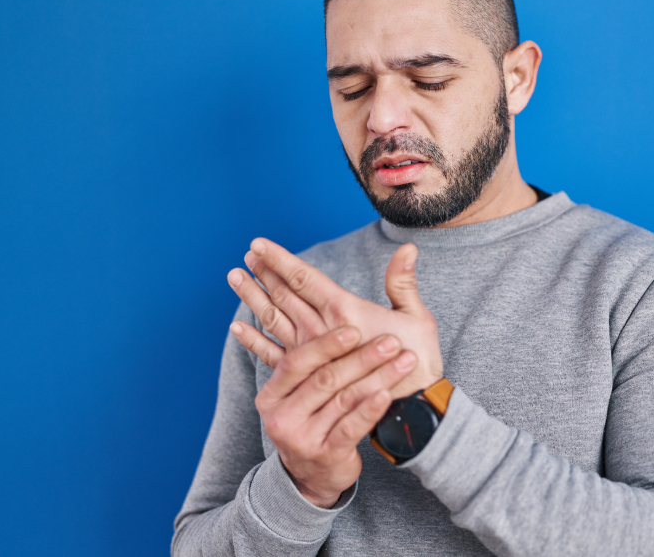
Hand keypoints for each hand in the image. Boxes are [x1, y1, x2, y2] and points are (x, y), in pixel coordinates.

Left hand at [227, 237, 442, 396]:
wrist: (410, 410)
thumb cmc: (418, 363)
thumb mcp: (417, 318)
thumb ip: (403, 282)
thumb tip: (407, 247)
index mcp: (345, 312)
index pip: (304, 279)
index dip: (280, 260)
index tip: (258, 244)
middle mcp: (322, 330)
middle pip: (285, 295)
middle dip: (265, 273)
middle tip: (247, 255)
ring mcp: (312, 354)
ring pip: (274, 320)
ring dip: (254, 298)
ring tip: (235, 277)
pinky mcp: (309, 375)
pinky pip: (272, 355)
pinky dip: (254, 340)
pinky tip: (237, 327)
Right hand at [228, 324, 417, 506]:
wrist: (311, 478)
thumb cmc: (312, 422)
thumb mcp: (298, 395)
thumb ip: (310, 362)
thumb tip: (319, 311)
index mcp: (272, 394)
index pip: (297, 361)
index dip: (326, 344)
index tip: (355, 329)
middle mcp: (282, 416)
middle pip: (325, 379)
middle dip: (362, 357)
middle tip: (391, 341)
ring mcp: (302, 438)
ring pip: (344, 400)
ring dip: (378, 377)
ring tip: (404, 361)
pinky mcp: (326, 455)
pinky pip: (352, 426)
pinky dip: (371, 408)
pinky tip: (388, 394)